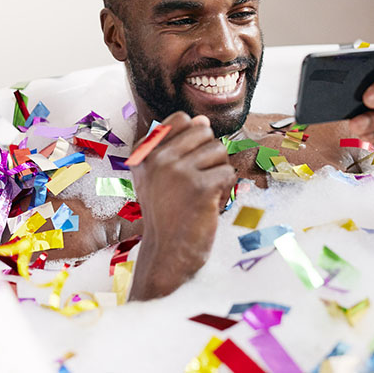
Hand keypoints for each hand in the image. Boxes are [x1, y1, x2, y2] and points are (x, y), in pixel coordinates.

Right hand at [128, 112, 235, 299]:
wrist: (167, 254)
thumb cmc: (167, 214)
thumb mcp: (156, 177)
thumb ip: (175, 146)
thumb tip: (202, 118)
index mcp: (145, 152)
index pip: (182, 119)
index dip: (193, 139)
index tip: (186, 167)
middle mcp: (158, 159)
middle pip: (205, 132)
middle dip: (209, 156)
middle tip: (197, 183)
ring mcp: (178, 172)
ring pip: (219, 150)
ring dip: (218, 173)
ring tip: (203, 196)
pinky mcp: (200, 188)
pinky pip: (228, 172)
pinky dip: (226, 190)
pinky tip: (210, 206)